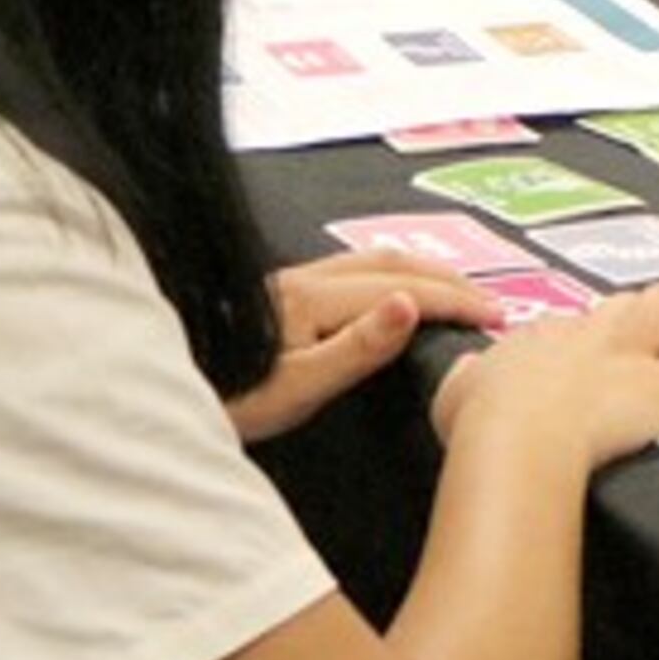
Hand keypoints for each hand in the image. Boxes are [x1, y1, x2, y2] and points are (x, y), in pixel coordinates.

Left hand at [223, 251, 504, 441]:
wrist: (163, 393)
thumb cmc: (227, 400)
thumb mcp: (296, 389)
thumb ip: (357, 347)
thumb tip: (411, 305)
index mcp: (312, 298)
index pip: (403, 288)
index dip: (454, 300)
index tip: (495, 316)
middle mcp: (303, 279)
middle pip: (391, 260)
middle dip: (447, 277)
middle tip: (487, 304)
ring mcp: (290, 282)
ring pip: (371, 259)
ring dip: (421, 269)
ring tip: (455, 292)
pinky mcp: (281, 294)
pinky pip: (352, 270)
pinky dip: (392, 274)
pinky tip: (395, 294)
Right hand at [431, 284, 658, 464]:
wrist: (517, 434)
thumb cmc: (482, 421)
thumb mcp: (456, 391)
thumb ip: (467, 378)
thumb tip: (466, 376)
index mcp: (540, 335)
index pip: (571, 325)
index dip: (584, 345)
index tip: (585, 369)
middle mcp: (589, 332)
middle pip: (625, 302)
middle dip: (640, 323)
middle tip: (645, 355)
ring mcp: (630, 354)